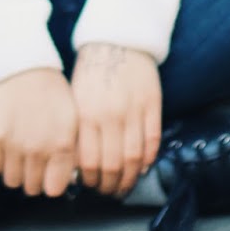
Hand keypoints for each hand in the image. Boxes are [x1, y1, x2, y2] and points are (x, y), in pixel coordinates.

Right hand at [0, 68, 78, 196]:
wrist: (19, 61)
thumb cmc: (47, 88)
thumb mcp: (71, 116)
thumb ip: (71, 149)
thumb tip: (65, 177)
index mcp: (63, 144)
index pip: (54, 188)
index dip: (50, 183)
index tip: (47, 175)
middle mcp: (39, 148)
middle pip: (32, 187)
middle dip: (32, 178)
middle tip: (30, 163)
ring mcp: (14, 144)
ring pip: (12, 181)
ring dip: (14, 172)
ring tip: (16, 155)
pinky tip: (3, 146)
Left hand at [71, 43, 161, 197]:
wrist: (117, 38)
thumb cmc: (92, 70)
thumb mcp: (76, 97)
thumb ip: (79, 128)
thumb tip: (79, 163)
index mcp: (87, 113)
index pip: (89, 161)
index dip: (91, 180)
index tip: (92, 186)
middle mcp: (110, 115)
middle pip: (113, 165)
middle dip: (110, 185)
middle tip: (110, 192)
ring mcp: (134, 111)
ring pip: (135, 159)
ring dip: (131, 179)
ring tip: (126, 186)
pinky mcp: (153, 105)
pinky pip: (153, 141)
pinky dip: (149, 159)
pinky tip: (143, 167)